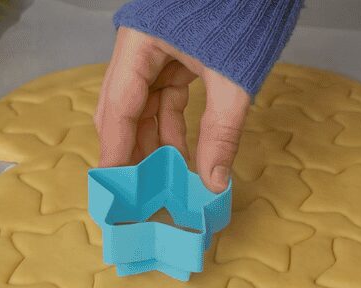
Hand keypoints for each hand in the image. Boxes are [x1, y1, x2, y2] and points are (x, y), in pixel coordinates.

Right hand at [94, 25, 249, 191]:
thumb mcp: (233, 76)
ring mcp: (156, 50)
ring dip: (154, 144)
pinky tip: (182, 155)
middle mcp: (139, 47)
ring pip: (143, 108)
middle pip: (122, 111)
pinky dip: (172, 127)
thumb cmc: (245, 7)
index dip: (116, 154)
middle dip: (131, 153)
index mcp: (140, 43)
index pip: (118, 109)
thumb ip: (222, 131)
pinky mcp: (176, 53)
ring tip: (165, 182)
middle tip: (138, 195)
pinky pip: (165, 97)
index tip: (116, 193)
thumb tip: (213, 183)